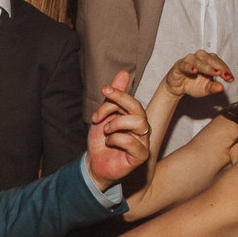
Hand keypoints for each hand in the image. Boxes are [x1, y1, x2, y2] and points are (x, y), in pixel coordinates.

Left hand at [86, 70, 150, 190]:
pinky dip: (116, 139)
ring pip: (138, 123)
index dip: (118, 94)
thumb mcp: (103, 116)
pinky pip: (132, 142)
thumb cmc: (101, 141)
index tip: (103, 90)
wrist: (94, 164)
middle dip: (116, 106)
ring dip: (116, 124)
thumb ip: (113, 97)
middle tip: (97, 116)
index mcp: (134, 117)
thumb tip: (124, 72)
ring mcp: (143, 141)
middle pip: (138, 108)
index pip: (131, 100)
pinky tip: (109, 143)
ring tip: (106, 131)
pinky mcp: (141, 156)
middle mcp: (142, 128)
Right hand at [162, 50, 232, 97]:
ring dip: (207, 67)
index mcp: (208, 61)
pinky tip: (195, 71)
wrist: (176, 88)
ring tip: (215, 73)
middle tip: (225, 76)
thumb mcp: (204, 89)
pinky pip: (185, 64)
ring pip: (199, 61)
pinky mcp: (179, 65)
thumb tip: (222, 87)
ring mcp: (189, 60)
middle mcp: (199, 57)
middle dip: (219, 68)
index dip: (225, 70)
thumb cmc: (192, 85)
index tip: (231, 79)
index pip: (219, 63)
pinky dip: (190, 67)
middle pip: (211, 60)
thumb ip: (213, 88)